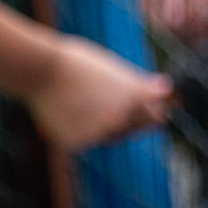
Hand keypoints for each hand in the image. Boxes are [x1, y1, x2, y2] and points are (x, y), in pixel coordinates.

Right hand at [27, 36, 172, 151]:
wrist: (41, 70)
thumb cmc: (78, 63)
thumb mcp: (115, 69)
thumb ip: (140, 84)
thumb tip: (166, 88)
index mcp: (134, 98)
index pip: (156, 118)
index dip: (154, 113)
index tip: (152, 110)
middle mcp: (120, 119)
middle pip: (132, 129)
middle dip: (130, 120)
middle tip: (110, 104)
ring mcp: (98, 134)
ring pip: (108, 137)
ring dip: (105, 128)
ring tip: (87, 103)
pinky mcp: (77, 144)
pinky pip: (85, 142)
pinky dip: (79, 132)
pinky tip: (69, 112)